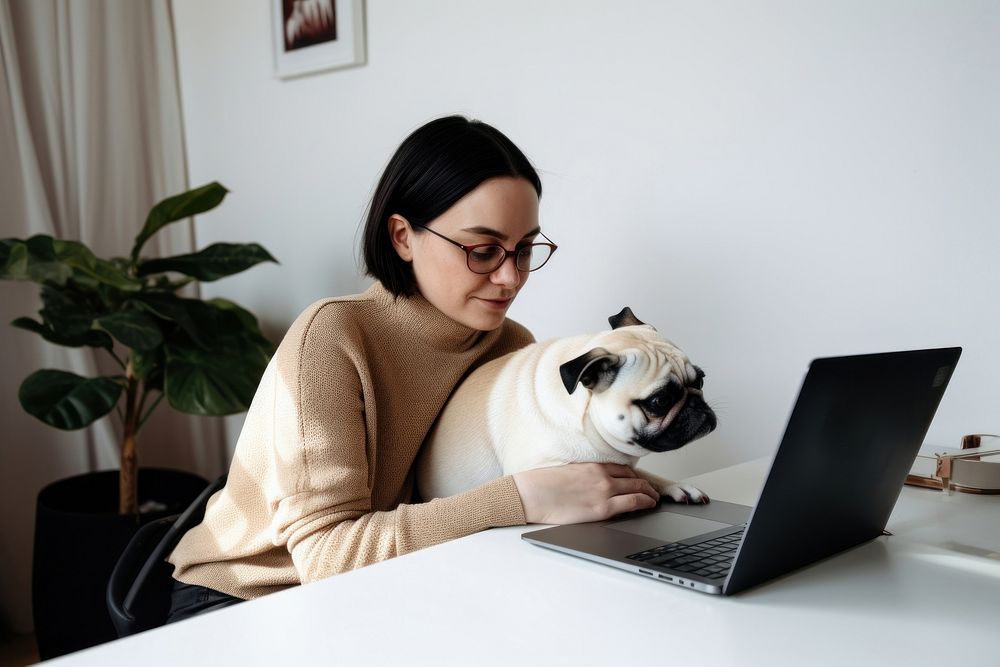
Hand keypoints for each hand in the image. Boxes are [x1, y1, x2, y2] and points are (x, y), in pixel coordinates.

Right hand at [512, 463, 659, 524]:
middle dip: (645, 484)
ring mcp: (604, 491)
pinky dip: (645, 502)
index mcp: (591, 465)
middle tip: (652, 489)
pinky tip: (650, 504)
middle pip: (632, 477)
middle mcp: (601, 475)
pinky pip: (632, 503)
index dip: (633, 475)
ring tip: (654, 498)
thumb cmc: (540, 485)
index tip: (638, 479)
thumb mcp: (566, 473)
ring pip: (637, 488)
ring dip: (649, 493)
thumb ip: (582, 476)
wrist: (531, 494)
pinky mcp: (602, 508)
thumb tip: (588, 484)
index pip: (621, 468)